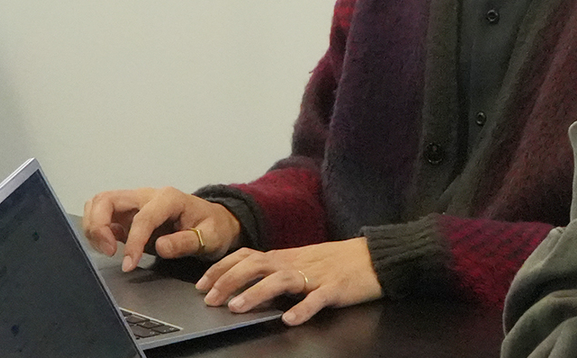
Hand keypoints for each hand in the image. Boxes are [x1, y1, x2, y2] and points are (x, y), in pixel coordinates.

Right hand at [82, 187, 241, 269]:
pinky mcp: (129, 214)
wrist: (215, 221)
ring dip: (94, 226)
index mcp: (169, 198)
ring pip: (99, 204)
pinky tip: (108, 246)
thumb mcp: (210, 237)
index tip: (129, 264)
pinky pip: (103, 215)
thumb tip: (160, 247)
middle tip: (107, 252)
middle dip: (98, 225)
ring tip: (106, 250)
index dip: (133, 242)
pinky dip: (98, 229)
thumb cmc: (213, 227)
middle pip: (107, 199)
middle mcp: (148, 196)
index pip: (142, 218)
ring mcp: (136, 203)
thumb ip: (186, 242)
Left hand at [195, 238, 382, 325]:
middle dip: (229, 281)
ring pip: (281, 280)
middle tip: (211, 299)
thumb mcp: (301, 262)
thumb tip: (245, 282)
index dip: (222, 269)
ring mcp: (315, 276)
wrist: (373, 257)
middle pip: (256, 265)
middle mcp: (295, 263)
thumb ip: (276, 270)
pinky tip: (290, 320)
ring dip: (256, 293)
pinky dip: (303, 309)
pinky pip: (317, 299)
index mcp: (285, 257)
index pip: (246, 257)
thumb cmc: (337, 262)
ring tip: (238, 307)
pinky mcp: (335, 288)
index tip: (202, 284)